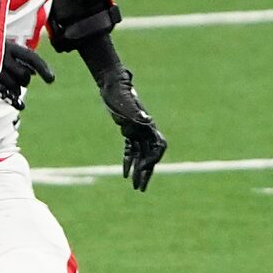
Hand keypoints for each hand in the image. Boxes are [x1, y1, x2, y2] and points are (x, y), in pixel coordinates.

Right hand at [0, 38, 55, 108]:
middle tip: (20, 81)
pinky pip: (5, 94)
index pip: (31, 58)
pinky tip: (20, 106)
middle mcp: (2, 59)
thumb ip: (15, 58)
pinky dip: (14, 100)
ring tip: (13, 89)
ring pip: (15, 86)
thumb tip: (32, 72)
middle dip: (25, 80)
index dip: (44, 68)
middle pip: (23, 75)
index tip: (51, 80)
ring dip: (17, 89)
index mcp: (8, 47)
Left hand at [95, 66, 166, 190]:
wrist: (113, 84)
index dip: (153, 160)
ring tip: (134, 186)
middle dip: (146, 173)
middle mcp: (146, 130)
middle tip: (140, 189)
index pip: (158, 147)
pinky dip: (128, 161)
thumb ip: (136, 111)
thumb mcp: (126, 102)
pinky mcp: (128, 131)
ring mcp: (138, 131)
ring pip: (140, 156)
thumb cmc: (119, 92)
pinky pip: (130, 150)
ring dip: (137, 171)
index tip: (142, 168)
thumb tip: (147, 119)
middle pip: (150, 156)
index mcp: (148, 125)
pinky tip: (124, 173)